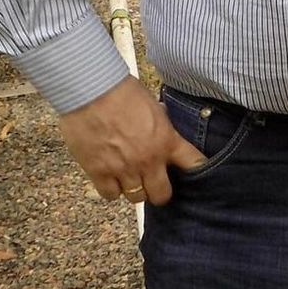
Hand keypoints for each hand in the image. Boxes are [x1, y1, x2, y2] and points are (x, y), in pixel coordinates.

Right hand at [56, 74, 206, 205]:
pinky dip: (110, 189)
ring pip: (136, 198)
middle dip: (158, 190)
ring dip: (133, 189)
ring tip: (128, 177)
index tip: (192, 172)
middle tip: (152, 181)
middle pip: (162, 195)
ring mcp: (124, 169)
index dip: (196, 170)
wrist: (91, 91)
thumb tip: (160, 125)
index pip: (195, 165)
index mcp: (167, 141)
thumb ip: (159, 123)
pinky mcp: (99, 172)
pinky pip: (110, 195)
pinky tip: (109, 177)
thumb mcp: (153, 105)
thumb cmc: (121, 91)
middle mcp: (148, 160)